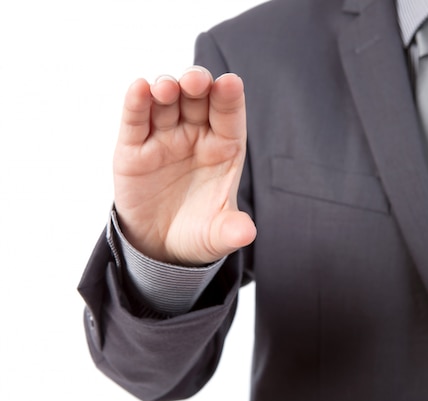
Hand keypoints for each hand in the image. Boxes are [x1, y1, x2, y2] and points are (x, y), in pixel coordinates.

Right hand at [113, 66, 255, 264]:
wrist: (159, 246)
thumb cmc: (197, 232)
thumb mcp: (216, 236)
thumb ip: (231, 231)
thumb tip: (246, 233)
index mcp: (224, 149)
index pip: (229, 116)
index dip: (230, 98)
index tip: (231, 83)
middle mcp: (195, 136)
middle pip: (198, 99)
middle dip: (197, 84)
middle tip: (195, 79)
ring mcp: (164, 138)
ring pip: (166, 103)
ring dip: (166, 89)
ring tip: (166, 87)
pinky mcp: (133, 149)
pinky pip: (135, 121)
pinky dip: (136, 103)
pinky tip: (139, 88)